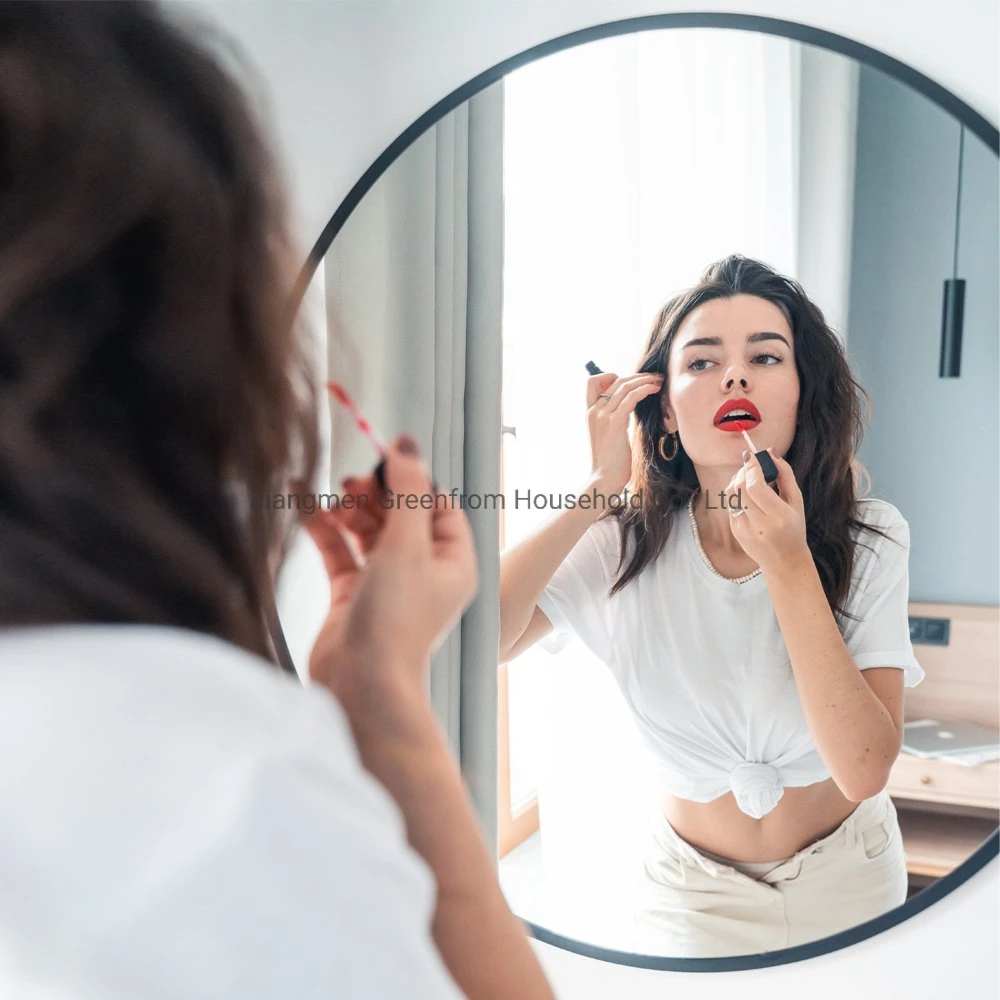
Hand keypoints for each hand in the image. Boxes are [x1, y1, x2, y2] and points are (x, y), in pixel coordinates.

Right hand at [298, 436, 477, 701]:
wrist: (361, 686)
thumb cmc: (396, 619)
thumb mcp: (406, 543)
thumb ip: (407, 490)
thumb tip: (406, 444)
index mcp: (452, 561)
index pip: (438, 504)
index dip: (412, 479)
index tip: (382, 458)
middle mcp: (424, 572)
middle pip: (402, 513)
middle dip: (377, 493)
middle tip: (353, 483)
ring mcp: (387, 584)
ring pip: (369, 530)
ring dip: (350, 509)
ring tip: (334, 498)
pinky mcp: (352, 597)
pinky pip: (340, 551)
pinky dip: (324, 528)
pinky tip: (303, 502)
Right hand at [586, 371, 662, 492]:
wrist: (605, 478)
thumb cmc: (611, 461)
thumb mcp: (609, 434)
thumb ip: (614, 418)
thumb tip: (628, 407)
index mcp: (590, 413)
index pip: (592, 382)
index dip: (610, 376)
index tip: (630, 381)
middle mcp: (594, 411)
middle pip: (615, 380)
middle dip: (637, 376)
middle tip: (654, 377)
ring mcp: (602, 416)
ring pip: (624, 386)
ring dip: (645, 380)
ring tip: (659, 381)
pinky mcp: (614, 423)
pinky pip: (631, 397)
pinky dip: (645, 389)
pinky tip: (655, 390)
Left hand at [724, 448, 808, 574]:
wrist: (784, 562)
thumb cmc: (794, 529)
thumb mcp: (796, 502)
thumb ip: (785, 475)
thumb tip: (771, 453)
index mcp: (779, 518)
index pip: (756, 488)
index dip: (752, 468)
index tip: (753, 456)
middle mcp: (759, 525)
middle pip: (740, 489)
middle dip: (743, 471)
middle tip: (751, 464)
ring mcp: (744, 530)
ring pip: (731, 495)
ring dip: (737, 479)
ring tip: (749, 475)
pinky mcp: (735, 531)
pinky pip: (730, 504)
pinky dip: (736, 492)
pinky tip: (746, 491)